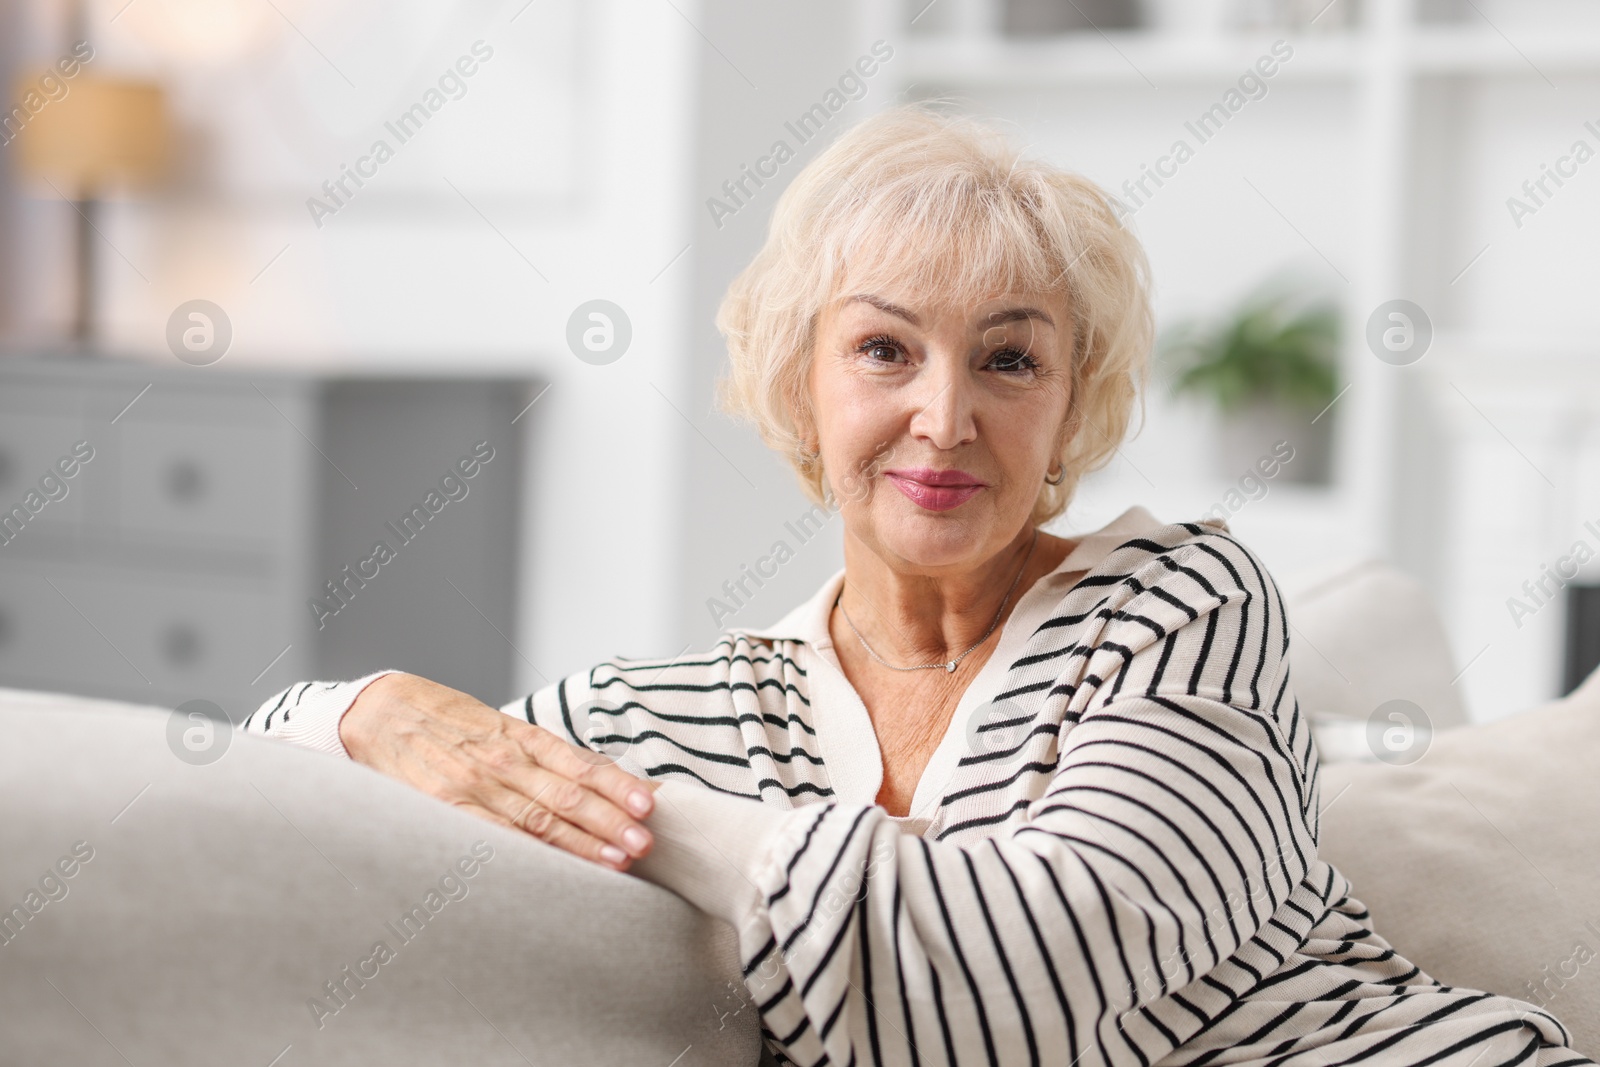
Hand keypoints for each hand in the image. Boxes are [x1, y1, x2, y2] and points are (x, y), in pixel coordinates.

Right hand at [339, 673, 654, 870]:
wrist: (379, 712)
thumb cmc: (446, 720)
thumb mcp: (497, 725)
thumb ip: (538, 753)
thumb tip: (590, 777)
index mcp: (519, 736)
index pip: (579, 764)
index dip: (616, 785)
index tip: (647, 804)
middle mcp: (502, 761)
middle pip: (567, 797)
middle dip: (610, 822)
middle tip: (645, 843)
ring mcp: (474, 787)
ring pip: (538, 820)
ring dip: (581, 843)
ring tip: (618, 860)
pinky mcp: (448, 808)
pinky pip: (495, 835)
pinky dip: (529, 851)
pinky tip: (556, 866)